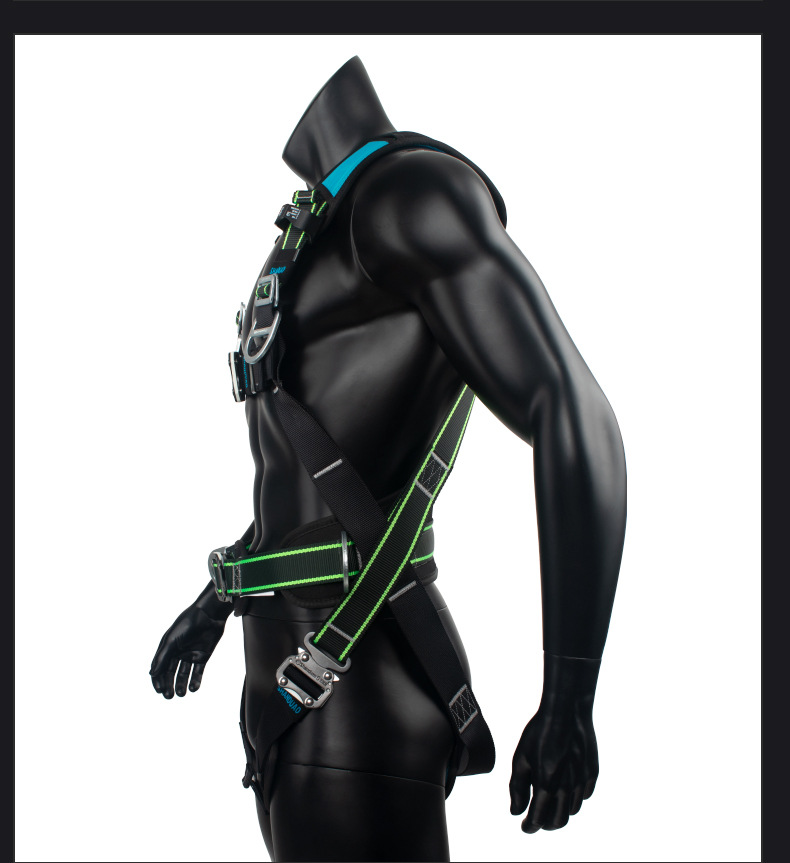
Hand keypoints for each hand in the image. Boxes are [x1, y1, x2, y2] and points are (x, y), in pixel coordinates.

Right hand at [150, 603, 226, 697]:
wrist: (209, 615)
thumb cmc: (188, 624)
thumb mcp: (172, 640)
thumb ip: (162, 657)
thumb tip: (152, 674)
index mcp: (167, 648)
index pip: (160, 667)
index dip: (158, 680)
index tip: (160, 690)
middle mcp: (177, 652)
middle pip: (170, 673)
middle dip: (169, 685)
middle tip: (169, 696)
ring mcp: (190, 654)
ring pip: (184, 674)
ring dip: (181, 685)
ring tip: (181, 694)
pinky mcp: (203, 656)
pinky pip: (197, 672)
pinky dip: (195, 681)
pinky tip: (193, 688)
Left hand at [509, 653, 600, 831]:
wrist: (567, 712)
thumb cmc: (539, 733)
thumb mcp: (521, 758)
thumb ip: (517, 788)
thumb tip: (516, 812)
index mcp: (546, 785)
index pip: (538, 819)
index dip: (529, 827)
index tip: (524, 826)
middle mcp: (567, 788)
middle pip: (558, 823)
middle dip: (545, 825)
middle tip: (536, 818)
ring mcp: (582, 782)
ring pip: (571, 810)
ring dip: (559, 811)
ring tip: (549, 801)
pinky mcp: (593, 774)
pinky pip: (583, 795)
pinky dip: (573, 797)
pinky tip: (564, 786)